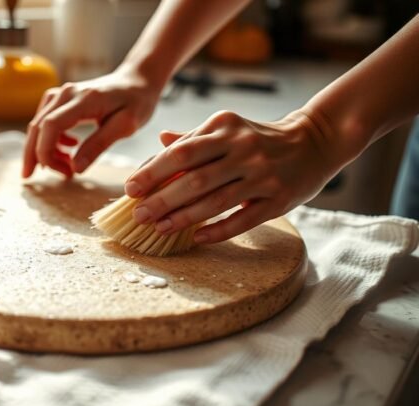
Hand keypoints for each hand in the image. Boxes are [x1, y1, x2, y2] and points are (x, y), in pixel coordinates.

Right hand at [22, 67, 161, 177]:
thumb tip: (75, 168)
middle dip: (33, 154)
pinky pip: (46, 120)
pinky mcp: (62, 98)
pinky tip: (68, 149)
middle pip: (38, 125)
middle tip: (32, 178)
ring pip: (39, 124)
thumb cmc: (137, 102)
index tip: (56, 171)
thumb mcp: (125, 126)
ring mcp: (62, 93)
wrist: (137, 80)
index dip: (45, 151)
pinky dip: (50, 138)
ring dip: (43, 149)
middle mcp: (67, 93)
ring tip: (65, 167)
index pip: (51, 125)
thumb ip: (99, 145)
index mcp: (83, 100)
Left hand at [124, 110, 343, 243]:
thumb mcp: (227, 129)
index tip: (129, 189)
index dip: (152, 172)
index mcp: (224, 127)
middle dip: (161, 198)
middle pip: (194, 178)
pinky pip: (243, 219)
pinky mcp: (278, 199)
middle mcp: (243, 148)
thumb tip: (159, 141)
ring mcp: (262, 174)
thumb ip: (193, 138)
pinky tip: (197, 238)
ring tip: (159, 228)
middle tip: (138, 214)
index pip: (180, 152)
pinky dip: (218, 230)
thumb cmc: (259, 138)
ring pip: (215, 200)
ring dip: (183, 217)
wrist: (315, 141)